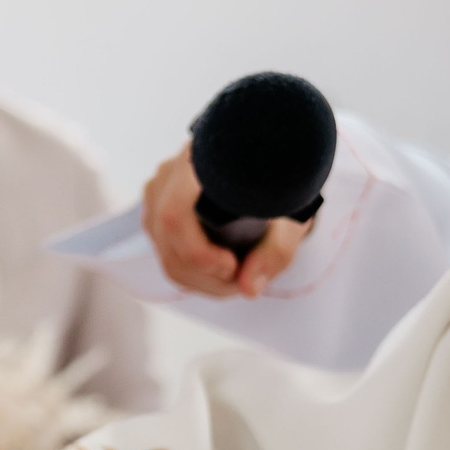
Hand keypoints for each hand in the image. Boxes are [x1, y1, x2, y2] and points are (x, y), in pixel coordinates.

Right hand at [143, 142, 310, 298]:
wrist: (272, 164)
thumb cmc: (284, 184)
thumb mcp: (291, 216)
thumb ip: (274, 251)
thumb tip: (248, 289)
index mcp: (201, 161)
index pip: (175, 216)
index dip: (199, 253)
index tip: (234, 266)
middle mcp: (169, 174)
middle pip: (168, 240)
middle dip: (204, 275)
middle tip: (242, 279)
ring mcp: (158, 192)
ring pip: (165, 252)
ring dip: (200, 277)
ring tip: (237, 273)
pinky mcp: (157, 209)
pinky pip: (165, 251)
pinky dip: (193, 270)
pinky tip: (222, 267)